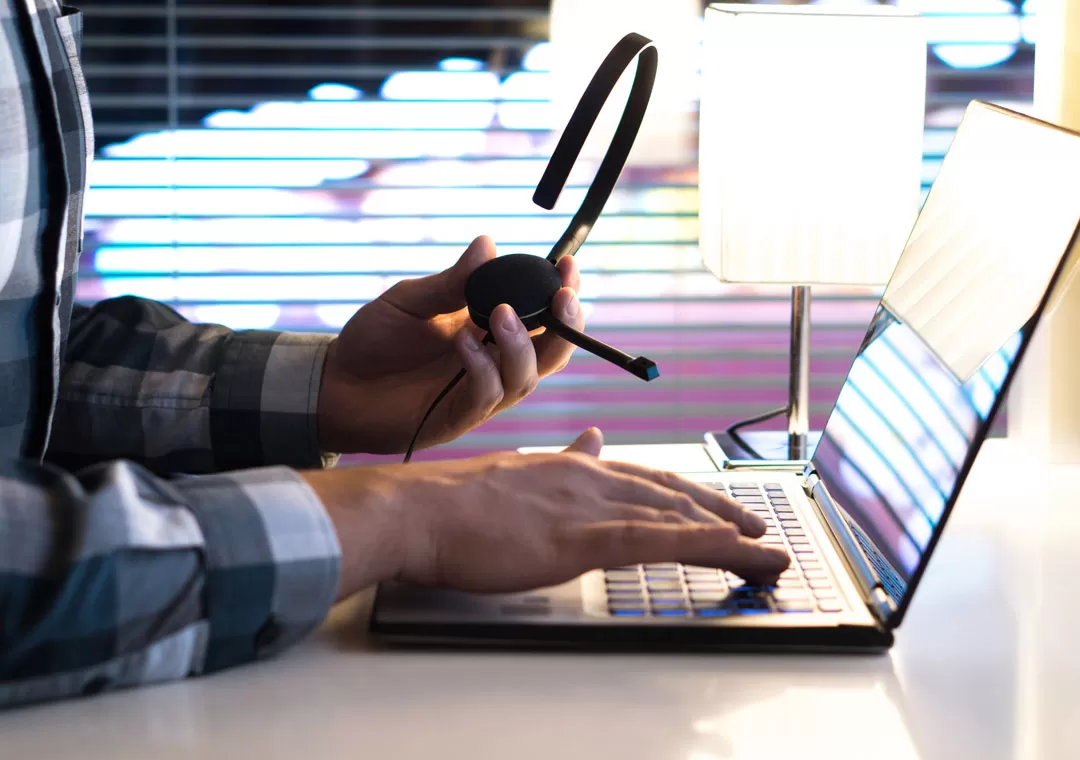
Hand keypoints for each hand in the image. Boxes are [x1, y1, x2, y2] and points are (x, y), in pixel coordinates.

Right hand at [302, 429, 790, 599]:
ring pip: (677, 517)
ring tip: (768, 552)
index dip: (689, 495)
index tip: (719, 508)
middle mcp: (591, 478)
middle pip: (673, 495)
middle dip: (723, 512)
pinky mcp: (582, 538)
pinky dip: (705, 545)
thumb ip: (563, 459)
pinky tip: (736, 551)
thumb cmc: (455, 503)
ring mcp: (589, 506)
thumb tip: (594, 439)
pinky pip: (658, 540)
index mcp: (573, 468)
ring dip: (730, 535)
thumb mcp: (518, 473)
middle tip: (761, 532)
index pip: (645, 478)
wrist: (419, 511)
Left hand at [317, 236, 581, 454]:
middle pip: (552, 352)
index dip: (563, 294)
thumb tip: (488, 244)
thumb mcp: (410, 300)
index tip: (568, 264)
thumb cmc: (374, 342)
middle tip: (562, 297)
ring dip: (520, 345)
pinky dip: (482, 368)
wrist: (334, 385)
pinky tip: (464, 342)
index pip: (543, 316)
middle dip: (566, 325)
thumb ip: (452, 281)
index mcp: (490, 331)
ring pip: (525, 377)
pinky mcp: (456, 418)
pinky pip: (485, 396)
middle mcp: (494, 363)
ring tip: (501, 314)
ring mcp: (478, 393)